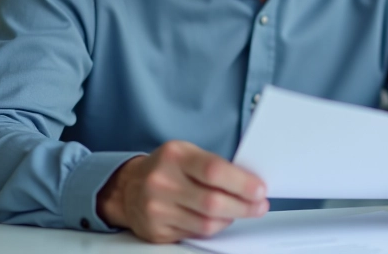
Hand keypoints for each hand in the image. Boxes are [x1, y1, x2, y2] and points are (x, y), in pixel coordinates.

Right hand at [97, 140, 268, 242]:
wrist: (128, 188)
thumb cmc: (166, 168)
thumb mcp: (186, 154)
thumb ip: (214, 165)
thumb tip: (250, 182)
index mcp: (174, 155)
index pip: (214, 170)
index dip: (242, 183)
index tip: (259, 189)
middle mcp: (161, 181)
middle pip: (212, 201)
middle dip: (243, 206)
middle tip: (258, 205)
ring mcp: (157, 208)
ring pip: (206, 223)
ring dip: (230, 218)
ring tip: (239, 211)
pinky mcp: (156, 231)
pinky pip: (195, 234)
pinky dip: (212, 228)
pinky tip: (217, 219)